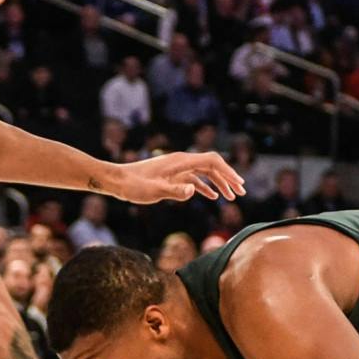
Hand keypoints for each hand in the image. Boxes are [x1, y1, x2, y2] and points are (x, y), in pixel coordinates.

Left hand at [109, 152, 243, 203]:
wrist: (117, 181)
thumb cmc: (134, 186)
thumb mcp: (154, 191)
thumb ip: (175, 191)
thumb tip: (194, 191)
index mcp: (181, 162)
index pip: (212, 161)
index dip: (228, 172)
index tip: (238, 185)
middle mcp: (181, 162)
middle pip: (212, 166)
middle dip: (228, 178)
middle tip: (241, 193)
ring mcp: (177, 168)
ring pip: (205, 173)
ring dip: (219, 184)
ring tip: (231, 197)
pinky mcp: (172, 176)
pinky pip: (194, 178)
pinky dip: (205, 187)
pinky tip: (212, 197)